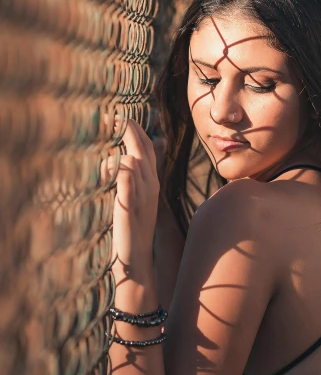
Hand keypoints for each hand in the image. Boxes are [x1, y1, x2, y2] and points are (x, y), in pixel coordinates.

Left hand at [102, 118, 159, 282]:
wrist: (136, 258)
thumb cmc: (132, 228)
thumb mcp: (135, 199)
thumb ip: (131, 178)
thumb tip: (123, 160)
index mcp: (151, 182)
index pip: (146, 148)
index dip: (136, 131)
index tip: (123, 116)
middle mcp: (149, 185)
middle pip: (142, 150)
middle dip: (130, 131)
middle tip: (117, 116)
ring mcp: (141, 196)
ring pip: (135, 163)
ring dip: (124, 150)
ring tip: (115, 136)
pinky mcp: (130, 207)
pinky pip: (128, 183)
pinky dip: (124, 172)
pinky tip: (119, 163)